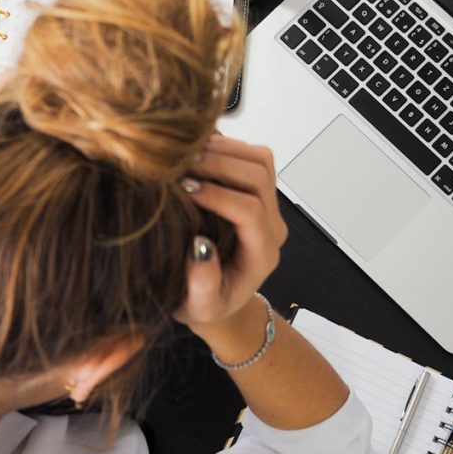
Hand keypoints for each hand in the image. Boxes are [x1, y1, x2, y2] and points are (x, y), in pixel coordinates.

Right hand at [173, 135, 287, 334]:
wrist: (218, 298)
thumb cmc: (206, 304)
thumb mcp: (200, 307)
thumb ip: (203, 286)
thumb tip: (200, 248)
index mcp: (262, 254)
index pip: (250, 211)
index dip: (218, 195)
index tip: (184, 189)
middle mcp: (271, 226)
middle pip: (259, 177)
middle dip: (220, 164)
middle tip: (181, 164)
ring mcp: (268, 205)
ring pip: (260, 160)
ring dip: (223, 150)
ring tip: (186, 154)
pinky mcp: (257, 191)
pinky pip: (251, 156)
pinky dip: (225, 146)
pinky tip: (194, 153)